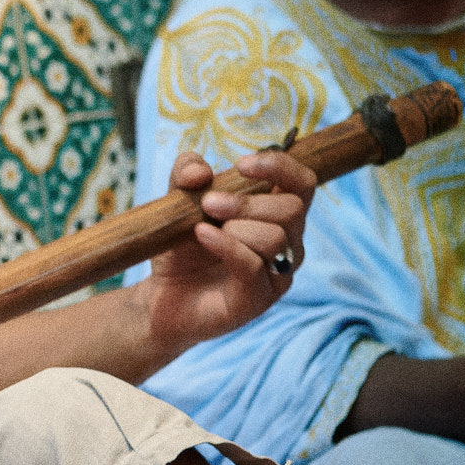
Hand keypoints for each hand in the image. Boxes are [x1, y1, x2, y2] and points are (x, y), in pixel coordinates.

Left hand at [135, 148, 316, 353]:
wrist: (162, 297)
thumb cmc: (181, 248)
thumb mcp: (178, 200)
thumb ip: (186, 173)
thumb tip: (200, 171)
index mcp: (277, 215)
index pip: (303, 183)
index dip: (281, 166)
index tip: (242, 164)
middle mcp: (287, 244)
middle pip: (292, 209)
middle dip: (247, 201)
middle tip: (208, 203)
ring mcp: (276, 274)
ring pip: (277, 238)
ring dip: (236, 225)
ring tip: (200, 226)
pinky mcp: (258, 300)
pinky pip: (253, 266)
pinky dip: (226, 245)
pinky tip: (202, 235)